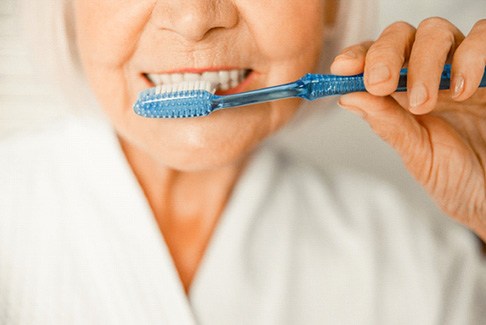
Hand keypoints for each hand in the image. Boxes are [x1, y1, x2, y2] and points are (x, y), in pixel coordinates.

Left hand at [330, 18, 485, 239]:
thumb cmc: (457, 176)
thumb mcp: (417, 153)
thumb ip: (387, 123)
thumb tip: (348, 96)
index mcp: (402, 92)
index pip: (373, 60)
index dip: (356, 57)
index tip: (341, 69)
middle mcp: (429, 72)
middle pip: (400, 36)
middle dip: (385, 55)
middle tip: (380, 84)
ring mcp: (462, 67)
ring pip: (435, 31)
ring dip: (423, 61)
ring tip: (424, 102)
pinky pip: (483, 36)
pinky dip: (470, 55)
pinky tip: (462, 90)